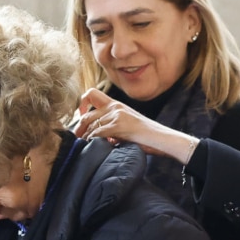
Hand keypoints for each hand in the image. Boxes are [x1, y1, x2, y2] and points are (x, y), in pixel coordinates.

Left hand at [74, 89, 195, 161]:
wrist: (162, 139)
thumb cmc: (146, 137)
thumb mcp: (126, 127)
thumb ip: (111, 127)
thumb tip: (95, 136)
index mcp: (116, 104)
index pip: (91, 93)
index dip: (82, 104)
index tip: (81, 116)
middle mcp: (115, 107)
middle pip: (87, 115)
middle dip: (79, 128)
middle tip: (77, 139)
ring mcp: (117, 115)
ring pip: (91, 125)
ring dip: (86, 137)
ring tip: (85, 146)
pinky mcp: (118, 125)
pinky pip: (97, 133)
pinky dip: (93, 141)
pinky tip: (94, 146)